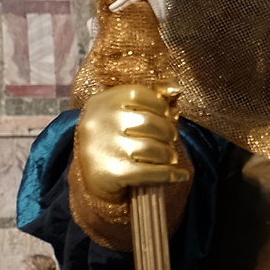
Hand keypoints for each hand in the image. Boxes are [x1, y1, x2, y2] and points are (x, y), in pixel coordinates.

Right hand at [69, 84, 192, 249]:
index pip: (140, 94)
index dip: (160, 105)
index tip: (167, 116)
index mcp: (102, 102)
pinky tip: (180, 175)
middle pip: (150, 122)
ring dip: (168, 154)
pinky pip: (152, 172)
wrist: (88, 179)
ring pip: (154, 148)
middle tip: (171, 139)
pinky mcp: (112, 173)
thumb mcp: (121, 113)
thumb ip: (150, 98)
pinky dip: (171, 174)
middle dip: (168, 132)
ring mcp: (104, 148)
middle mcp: (100, 122)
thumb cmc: (112, 139)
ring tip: (170, 157)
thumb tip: (176, 90)